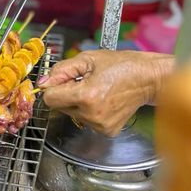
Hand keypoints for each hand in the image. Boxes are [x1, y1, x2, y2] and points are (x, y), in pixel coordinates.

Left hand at [39, 50, 174, 135]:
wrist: (147, 79)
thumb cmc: (121, 65)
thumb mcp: (87, 59)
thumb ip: (61, 70)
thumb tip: (43, 83)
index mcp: (86, 96)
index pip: (50, 99)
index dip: (54, 87)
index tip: (64, 80)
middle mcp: (92, 114)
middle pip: (60, 107)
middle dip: (67, 94)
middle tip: (85, 82)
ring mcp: (101, 125)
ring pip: (73, 114)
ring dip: (79, 103)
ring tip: (97, 90)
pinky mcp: (108, 131)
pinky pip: (87, 121)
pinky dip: (90, 111)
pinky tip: (104, 100)